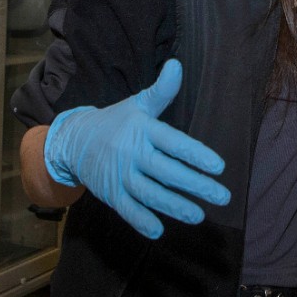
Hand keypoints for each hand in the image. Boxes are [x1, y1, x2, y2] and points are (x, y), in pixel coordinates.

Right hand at [44, 59, 228, 238]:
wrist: (74, 140)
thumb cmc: (116, 121)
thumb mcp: (137, 105)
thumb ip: (161, 91)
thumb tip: (177, 65)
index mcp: (142, 130)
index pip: (173, 143)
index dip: (196, 154)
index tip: (219, 166)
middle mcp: (132, 153)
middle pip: (167, 171)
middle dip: (196, 185)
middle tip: (222, 196)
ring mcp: (120, 175)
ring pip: (150, 193)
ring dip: (175, 206)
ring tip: (199, 215)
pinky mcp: (110, 193)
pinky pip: (127, 209)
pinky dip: (141, 221)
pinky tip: (158, 231)